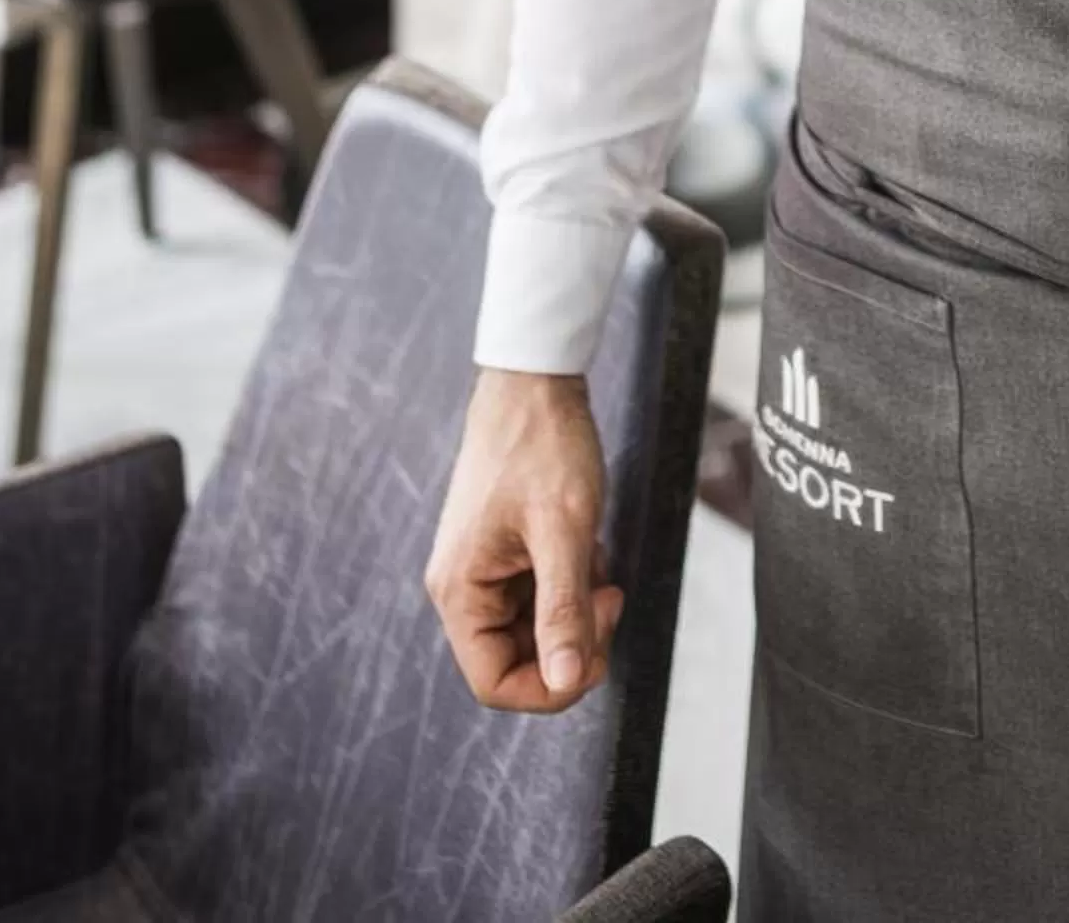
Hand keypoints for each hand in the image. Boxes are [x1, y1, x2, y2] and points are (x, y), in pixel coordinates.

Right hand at [426, 369, 623, 713]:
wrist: (535, 381)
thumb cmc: (541, 445)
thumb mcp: (564, 531)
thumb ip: (563, 611)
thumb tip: (568, 681)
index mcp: (460, 590)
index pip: (494, 682)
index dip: (549, 687)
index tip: (595, 653)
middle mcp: (462, 586)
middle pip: (516, 659)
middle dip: (570, 641)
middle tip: (608, 599)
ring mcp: (483, 568)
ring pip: (533, 628)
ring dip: (574, 609)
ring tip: (596, 561)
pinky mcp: (504, 551)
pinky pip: (539, 594)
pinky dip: (570, 582)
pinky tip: (587, 545)